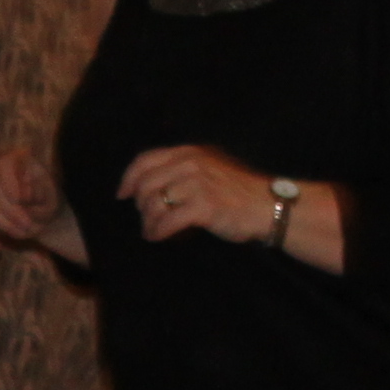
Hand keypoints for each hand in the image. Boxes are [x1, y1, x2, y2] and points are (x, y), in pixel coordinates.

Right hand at [0, 147, 67, 259]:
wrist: (42, 214)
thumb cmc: (46, 198)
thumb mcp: (52, 192)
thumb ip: (40, 190)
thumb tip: (25, 194)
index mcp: (12, 159)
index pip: (1, 165)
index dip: (9, 183)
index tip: (22, 199)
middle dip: (9, 211)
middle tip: (28, 224)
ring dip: (3, 223)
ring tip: (24, 231)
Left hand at [117, 143, 272, 245]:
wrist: (267, 205)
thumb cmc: (239, 191)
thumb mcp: (210, 168)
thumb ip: (183, 169)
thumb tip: (149, 184)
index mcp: (190, 152)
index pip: (146, 160)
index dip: (129, 178)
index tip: (122, 194)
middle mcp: (191, 164)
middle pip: (146, 184)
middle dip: (140, 206)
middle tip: (145, 220)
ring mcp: (197, 184)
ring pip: (154, 203)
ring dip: (148, 221)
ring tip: (152, 231)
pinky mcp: (204, 206)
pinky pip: (167, 221)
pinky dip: (158, 231)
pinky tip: (159, 237)